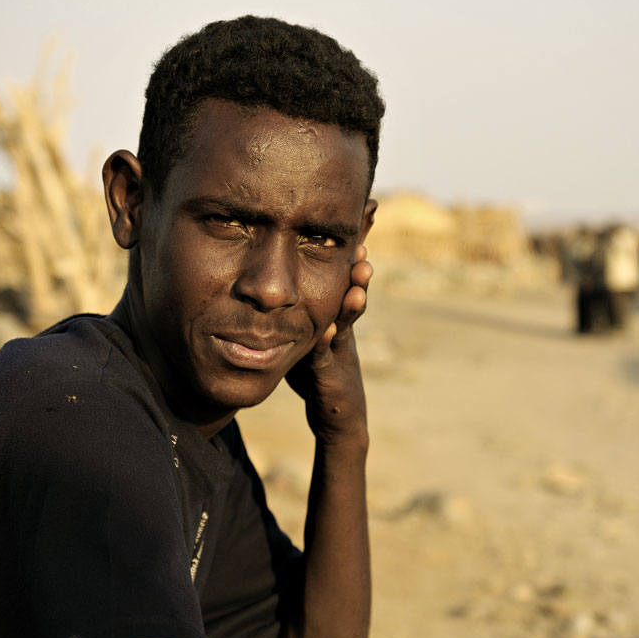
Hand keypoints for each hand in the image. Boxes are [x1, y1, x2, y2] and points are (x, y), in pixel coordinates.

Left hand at [286, 245, 372, 444]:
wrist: (338, 411)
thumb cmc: (319, 368)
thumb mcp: (307, 330)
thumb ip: (297, 305)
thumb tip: (276, 277)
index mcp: (333, 313)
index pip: (341, 278)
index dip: (348, 254)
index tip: (362, 226)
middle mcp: (341, 326)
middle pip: (351, 293)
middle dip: (358, 271)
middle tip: (363, 249)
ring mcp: (339, 350)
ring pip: (347, 321)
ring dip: (353, 301)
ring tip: (360, 280)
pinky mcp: (329, 375)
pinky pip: (326, 357)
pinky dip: (327, 342)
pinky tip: (328, 329)